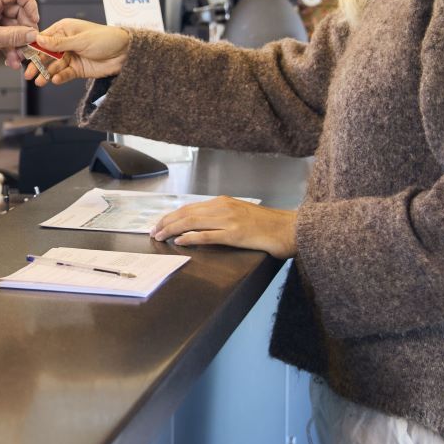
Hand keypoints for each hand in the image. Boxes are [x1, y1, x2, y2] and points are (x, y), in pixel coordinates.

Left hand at [0, 0, 41, 64]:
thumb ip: (13, 36)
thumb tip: (32, 34)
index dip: (29, 4)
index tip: (34, 21)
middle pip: (17, 12)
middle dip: (24, 30)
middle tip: (29, 44)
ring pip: (11, 27)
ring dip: (17, 43)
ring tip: (19, 58)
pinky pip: (4, 37)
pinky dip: (9, 48)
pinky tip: (10, 61)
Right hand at [23, 19, 132, 85]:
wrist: (126, 53)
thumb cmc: (107, 39)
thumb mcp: (81, 40)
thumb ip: (59, 43)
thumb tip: (39, 39)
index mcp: (65, 29)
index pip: (44, 38)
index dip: (34, 48)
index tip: (25, 57)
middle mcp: (66, 43)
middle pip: (46, 55)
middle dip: (38, 64)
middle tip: (29, 74)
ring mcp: (72, 56)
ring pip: (54, 66)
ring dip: (47, 74)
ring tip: (40, 81)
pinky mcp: (77, 69)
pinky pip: (65, 74)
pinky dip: (59, 77)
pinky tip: (55, 80)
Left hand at [151, 196, 297, 258]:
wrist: (290, 229)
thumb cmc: (267, 225)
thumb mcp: (240, 214)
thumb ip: (221, 216)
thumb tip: (199, 225)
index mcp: (223, 202)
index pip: (190, 207)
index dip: (171, 215)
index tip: (159, 223)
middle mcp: (223, 208)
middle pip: (187, 213)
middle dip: (166, 222)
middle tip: (153, 231)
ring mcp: (229, 220)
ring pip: (193, 222)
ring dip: (173, 229)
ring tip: (160, 236)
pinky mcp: (235, 234)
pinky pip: (207, 235)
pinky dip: (191, 238)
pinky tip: (180, 241)